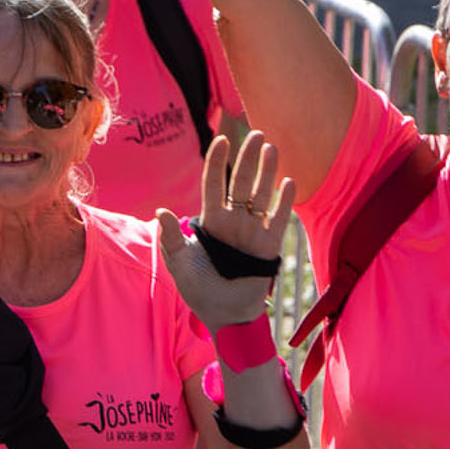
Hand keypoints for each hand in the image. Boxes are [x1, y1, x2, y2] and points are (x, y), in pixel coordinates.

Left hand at [155, 132, 294, 331]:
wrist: (225, 315)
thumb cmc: (199, 289)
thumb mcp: (179, 264)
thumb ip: (170, 238)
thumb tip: (161, 211)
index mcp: (210, 221)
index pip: (214, 184)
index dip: (217, 162)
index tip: (222, 139)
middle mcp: (233, 221)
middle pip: (241, 182)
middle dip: (247, 158)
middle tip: (256, 133)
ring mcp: (252, 231)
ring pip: (261, 194)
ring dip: (267, 171)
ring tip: (271, 147)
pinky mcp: (269, 246)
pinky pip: (278, 218)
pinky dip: (284, 201)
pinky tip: (288, 182)